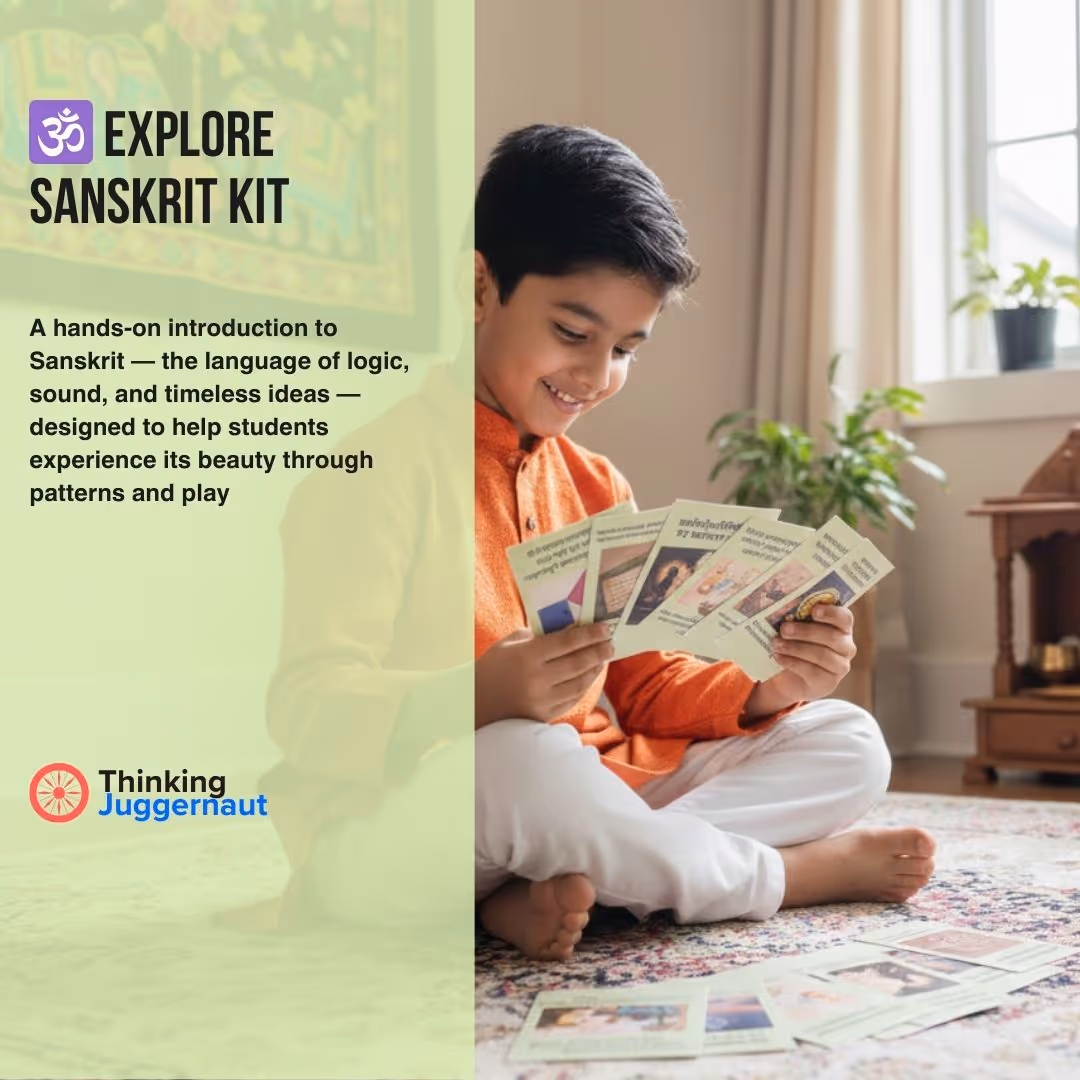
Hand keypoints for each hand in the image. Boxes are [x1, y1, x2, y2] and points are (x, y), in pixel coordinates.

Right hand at [474, 622, 613, 728]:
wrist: (473, 704)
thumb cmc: (490, 669)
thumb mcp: (507, 644)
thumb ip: (534, 635)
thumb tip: (564, 628)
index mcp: (527, 656)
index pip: (567, 642)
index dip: (589, 635)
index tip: (604, 628)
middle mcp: (537, 679)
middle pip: (578, 663)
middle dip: (598, 652)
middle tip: (610, 643)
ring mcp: (542, 700)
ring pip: (579, 683)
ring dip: (595, 670)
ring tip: (603, 658)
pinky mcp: (544, 715)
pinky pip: (572, 699)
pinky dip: (584, 686)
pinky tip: (589, 676)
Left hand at [743, 604, 856, 718]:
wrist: (788, 677)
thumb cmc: (795, 644)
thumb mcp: (795, 628)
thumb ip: (795, 616)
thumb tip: (779, 604)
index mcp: (841, 627)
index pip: (845, 618)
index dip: (831, 613)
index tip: (813, 610)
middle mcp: (846, 646)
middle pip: (832, 636)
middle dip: (806, 631)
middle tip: (784, 629)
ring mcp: (840, 666)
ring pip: (822, 655)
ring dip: (796, 648)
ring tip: (776, 644)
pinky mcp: (828, 682)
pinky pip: (812, 671)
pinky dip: (792, 662)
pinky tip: (778, 656)